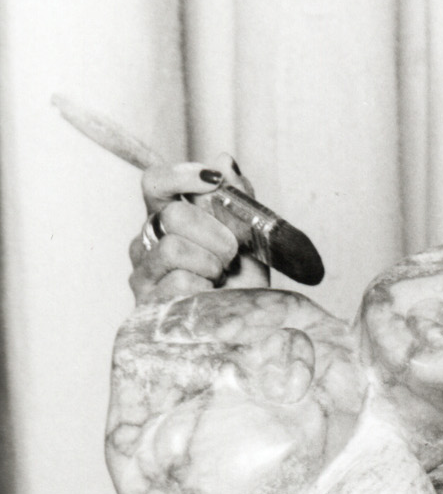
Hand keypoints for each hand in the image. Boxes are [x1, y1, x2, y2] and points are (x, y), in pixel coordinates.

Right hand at [128, 154, 268, 303]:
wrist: (242, 333)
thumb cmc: (239, 287)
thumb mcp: (248, 241)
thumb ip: (236, 200)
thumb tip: (224, 160)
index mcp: (166, 219)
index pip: (155, 182)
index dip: (182, 175)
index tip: (215, 181)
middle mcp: (146, 242)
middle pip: (174, 216)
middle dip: (215, 234)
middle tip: (230, 255)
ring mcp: (142, 274)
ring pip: (174, 249)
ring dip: (211, 265)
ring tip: (218, 281)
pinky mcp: (146, 304)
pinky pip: (179, 282)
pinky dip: (205, 291)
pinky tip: (207, 301)